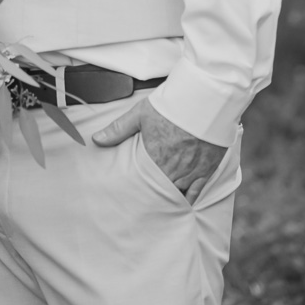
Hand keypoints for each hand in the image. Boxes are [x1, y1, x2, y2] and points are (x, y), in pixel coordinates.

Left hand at [92, 97, 226, 203]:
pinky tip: (183, 202)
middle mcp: (174, 169)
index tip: (132, 198)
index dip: (138, 191)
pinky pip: (197, 191)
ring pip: (178, 192)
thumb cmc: (172, 105)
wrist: (204, 100)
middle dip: (153, 196)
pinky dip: (189, 198)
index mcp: (156, 158)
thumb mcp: (140, 114)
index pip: (144, 183)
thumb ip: (118, 129)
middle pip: (161, 190)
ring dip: (169, 196)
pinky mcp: (207, 169)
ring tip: (160, 204)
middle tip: (144, 204)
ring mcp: (191, 171)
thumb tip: (97, 139)